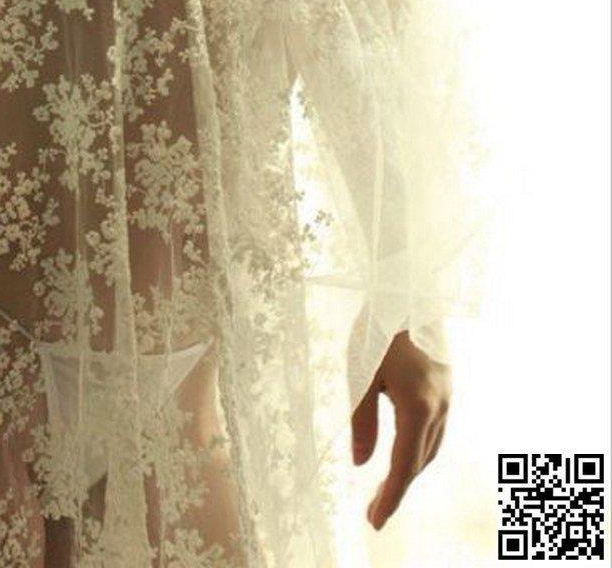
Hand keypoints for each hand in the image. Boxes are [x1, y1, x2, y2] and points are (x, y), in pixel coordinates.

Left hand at [350, 327, 451, 530]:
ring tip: (387, 487)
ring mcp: (448, 395)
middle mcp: (440, 406)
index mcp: (418, 406)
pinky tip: (406, 449)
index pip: (404, 465)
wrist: (408, 289)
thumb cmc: (379, 328)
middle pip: (420, 461)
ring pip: (432, 446)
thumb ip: (363, 421)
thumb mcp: (362, 374)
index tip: (376, 522)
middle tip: (375, 511)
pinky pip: (437, 428)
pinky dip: (421, 448)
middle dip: (398, 488)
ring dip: (411, 469)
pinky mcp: (448, 384)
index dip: (390, 497)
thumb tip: (362, 463)